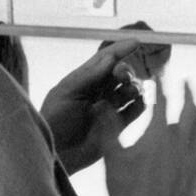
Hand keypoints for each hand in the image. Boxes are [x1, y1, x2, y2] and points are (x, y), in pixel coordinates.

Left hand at [40, 39, 146, 173]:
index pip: (104, 60)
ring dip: (133, 87)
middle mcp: (97, 92)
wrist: (57, 153)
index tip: (136, 42)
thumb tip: (111, 58)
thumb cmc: (55, 120)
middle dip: (125, 71)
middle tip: (122, 77)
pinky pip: (135, 111)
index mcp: (83, 80)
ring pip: (130, 90)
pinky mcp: (117, 126)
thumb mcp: (67, 93)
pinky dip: (140, 104)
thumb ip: (89, 75)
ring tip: (129, 93)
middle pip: (120, 73)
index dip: (120, 49)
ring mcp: (108, 108)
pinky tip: (138, 103)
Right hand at [104, 79, 195, 195]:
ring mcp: (195, 157)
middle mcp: (182, 140)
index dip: (162, 83)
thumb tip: (100, 106)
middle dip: (189, 92)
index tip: (162, 72)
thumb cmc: (128, 192)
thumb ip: (108, 129)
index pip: (163, 100)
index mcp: (160, 132)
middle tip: (188, 82)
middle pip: (191, 108)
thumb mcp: (112, 158)